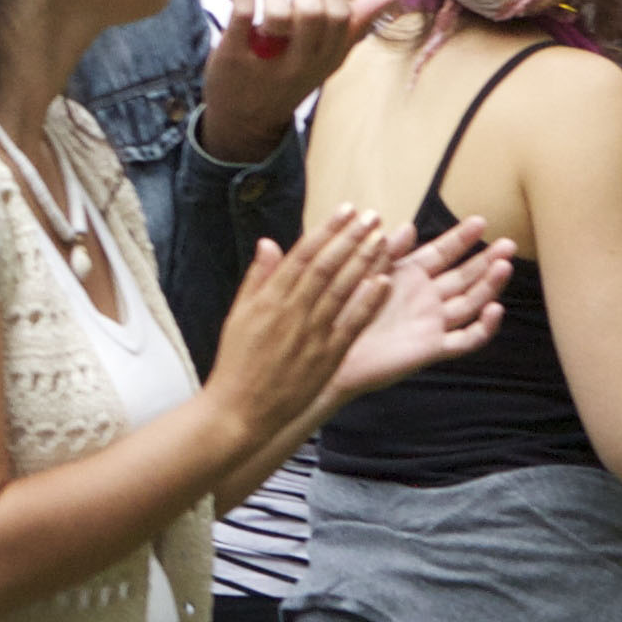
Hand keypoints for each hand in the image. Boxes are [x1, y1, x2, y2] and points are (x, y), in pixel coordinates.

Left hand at [197, 0, 396, 159]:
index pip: (340, 17)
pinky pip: (242, 14)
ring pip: (279, 13)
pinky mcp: (233, 56)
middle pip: (313, 13)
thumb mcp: (325, 59)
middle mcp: (300, 65)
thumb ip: (352, 25)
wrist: (244, 122)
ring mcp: (266, 62)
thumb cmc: (288, 78)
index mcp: (326, 61)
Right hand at [209, 205, 402, 438]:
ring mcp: (311, 335)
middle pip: (326, 267)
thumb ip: (257, 279)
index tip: (345, 211)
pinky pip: (352, 324)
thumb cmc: (237, 363)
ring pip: (342, 290)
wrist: (241, 410)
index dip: (327, 231)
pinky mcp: (327, 357)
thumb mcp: (238, 316)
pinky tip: (383, 282)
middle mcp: (291, 312)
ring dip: (364, 262)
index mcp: (268, 299)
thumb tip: (269, 243)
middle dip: (350, 238)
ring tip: (382, 239)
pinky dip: (368, 302)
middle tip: (371, 216)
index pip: (303, 256)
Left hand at [330, 214, 513, 405]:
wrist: (329, 354)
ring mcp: (432, 323)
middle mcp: (426, 298)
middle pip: (465, 276)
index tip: (480, 221)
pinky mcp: (433, 348)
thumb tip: (407, 226)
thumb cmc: (340, 312)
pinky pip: (466, 339)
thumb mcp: (362, 275)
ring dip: (490, 286)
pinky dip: (484, 326)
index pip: (443, 252)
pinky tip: (495, 309)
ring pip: (471, 302)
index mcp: (409, 276)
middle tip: (509, 243)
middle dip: (487, 259)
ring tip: (505, 266)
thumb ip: (385, 254)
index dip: (461, 238)